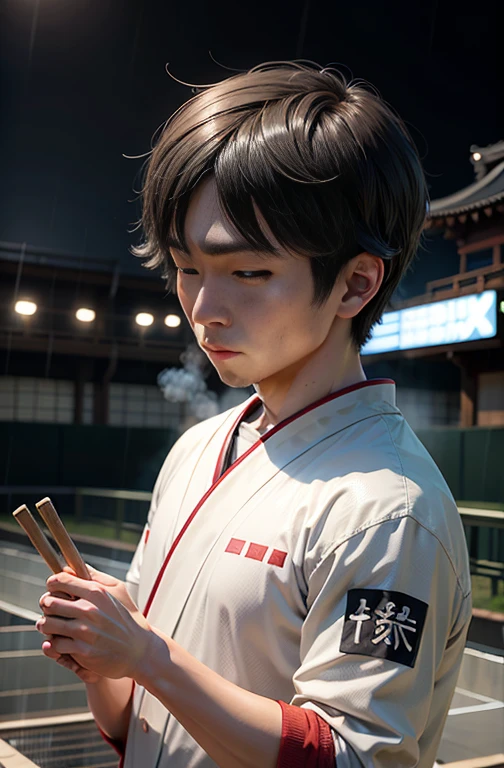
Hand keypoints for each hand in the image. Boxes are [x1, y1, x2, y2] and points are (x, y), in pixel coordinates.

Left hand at [37, 568, 151, 679]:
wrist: (138, 649)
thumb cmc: (126, 617)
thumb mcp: (117, 590)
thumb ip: (94, 576)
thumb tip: (70, 567)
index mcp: (96, 592)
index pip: (61, 581)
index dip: (52, 584)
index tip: (52, 589)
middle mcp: (89, 610)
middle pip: (49, 602)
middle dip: (46, 604)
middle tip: (49, 609)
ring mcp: (85, 631)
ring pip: (47, 624)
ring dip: (45, 624)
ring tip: (48, 625)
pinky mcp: (82, 650)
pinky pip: (54, 644)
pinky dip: (54, 643)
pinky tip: (60, 640)